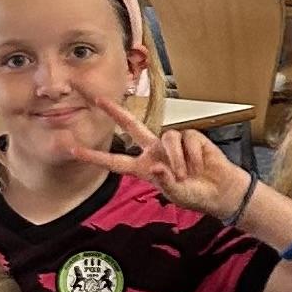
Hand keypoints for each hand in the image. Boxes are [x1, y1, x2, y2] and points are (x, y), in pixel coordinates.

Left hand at [81, 99, 248, 219]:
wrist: (220, 191)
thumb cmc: (195, 194)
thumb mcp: (175, 193)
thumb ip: (164, 181)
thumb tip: (157, 165)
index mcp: (143, 167)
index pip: (114, 160)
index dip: (93, 155)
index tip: (71, 149)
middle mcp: (154, 150)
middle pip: (130, 125)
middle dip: (113, 111)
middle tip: (95, 98)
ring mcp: (172, 143)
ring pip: (168, 137)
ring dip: (178, 159)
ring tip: (187, 174)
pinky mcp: (191, 137)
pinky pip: (187, 139)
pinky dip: (193, 155)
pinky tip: (199, 164)